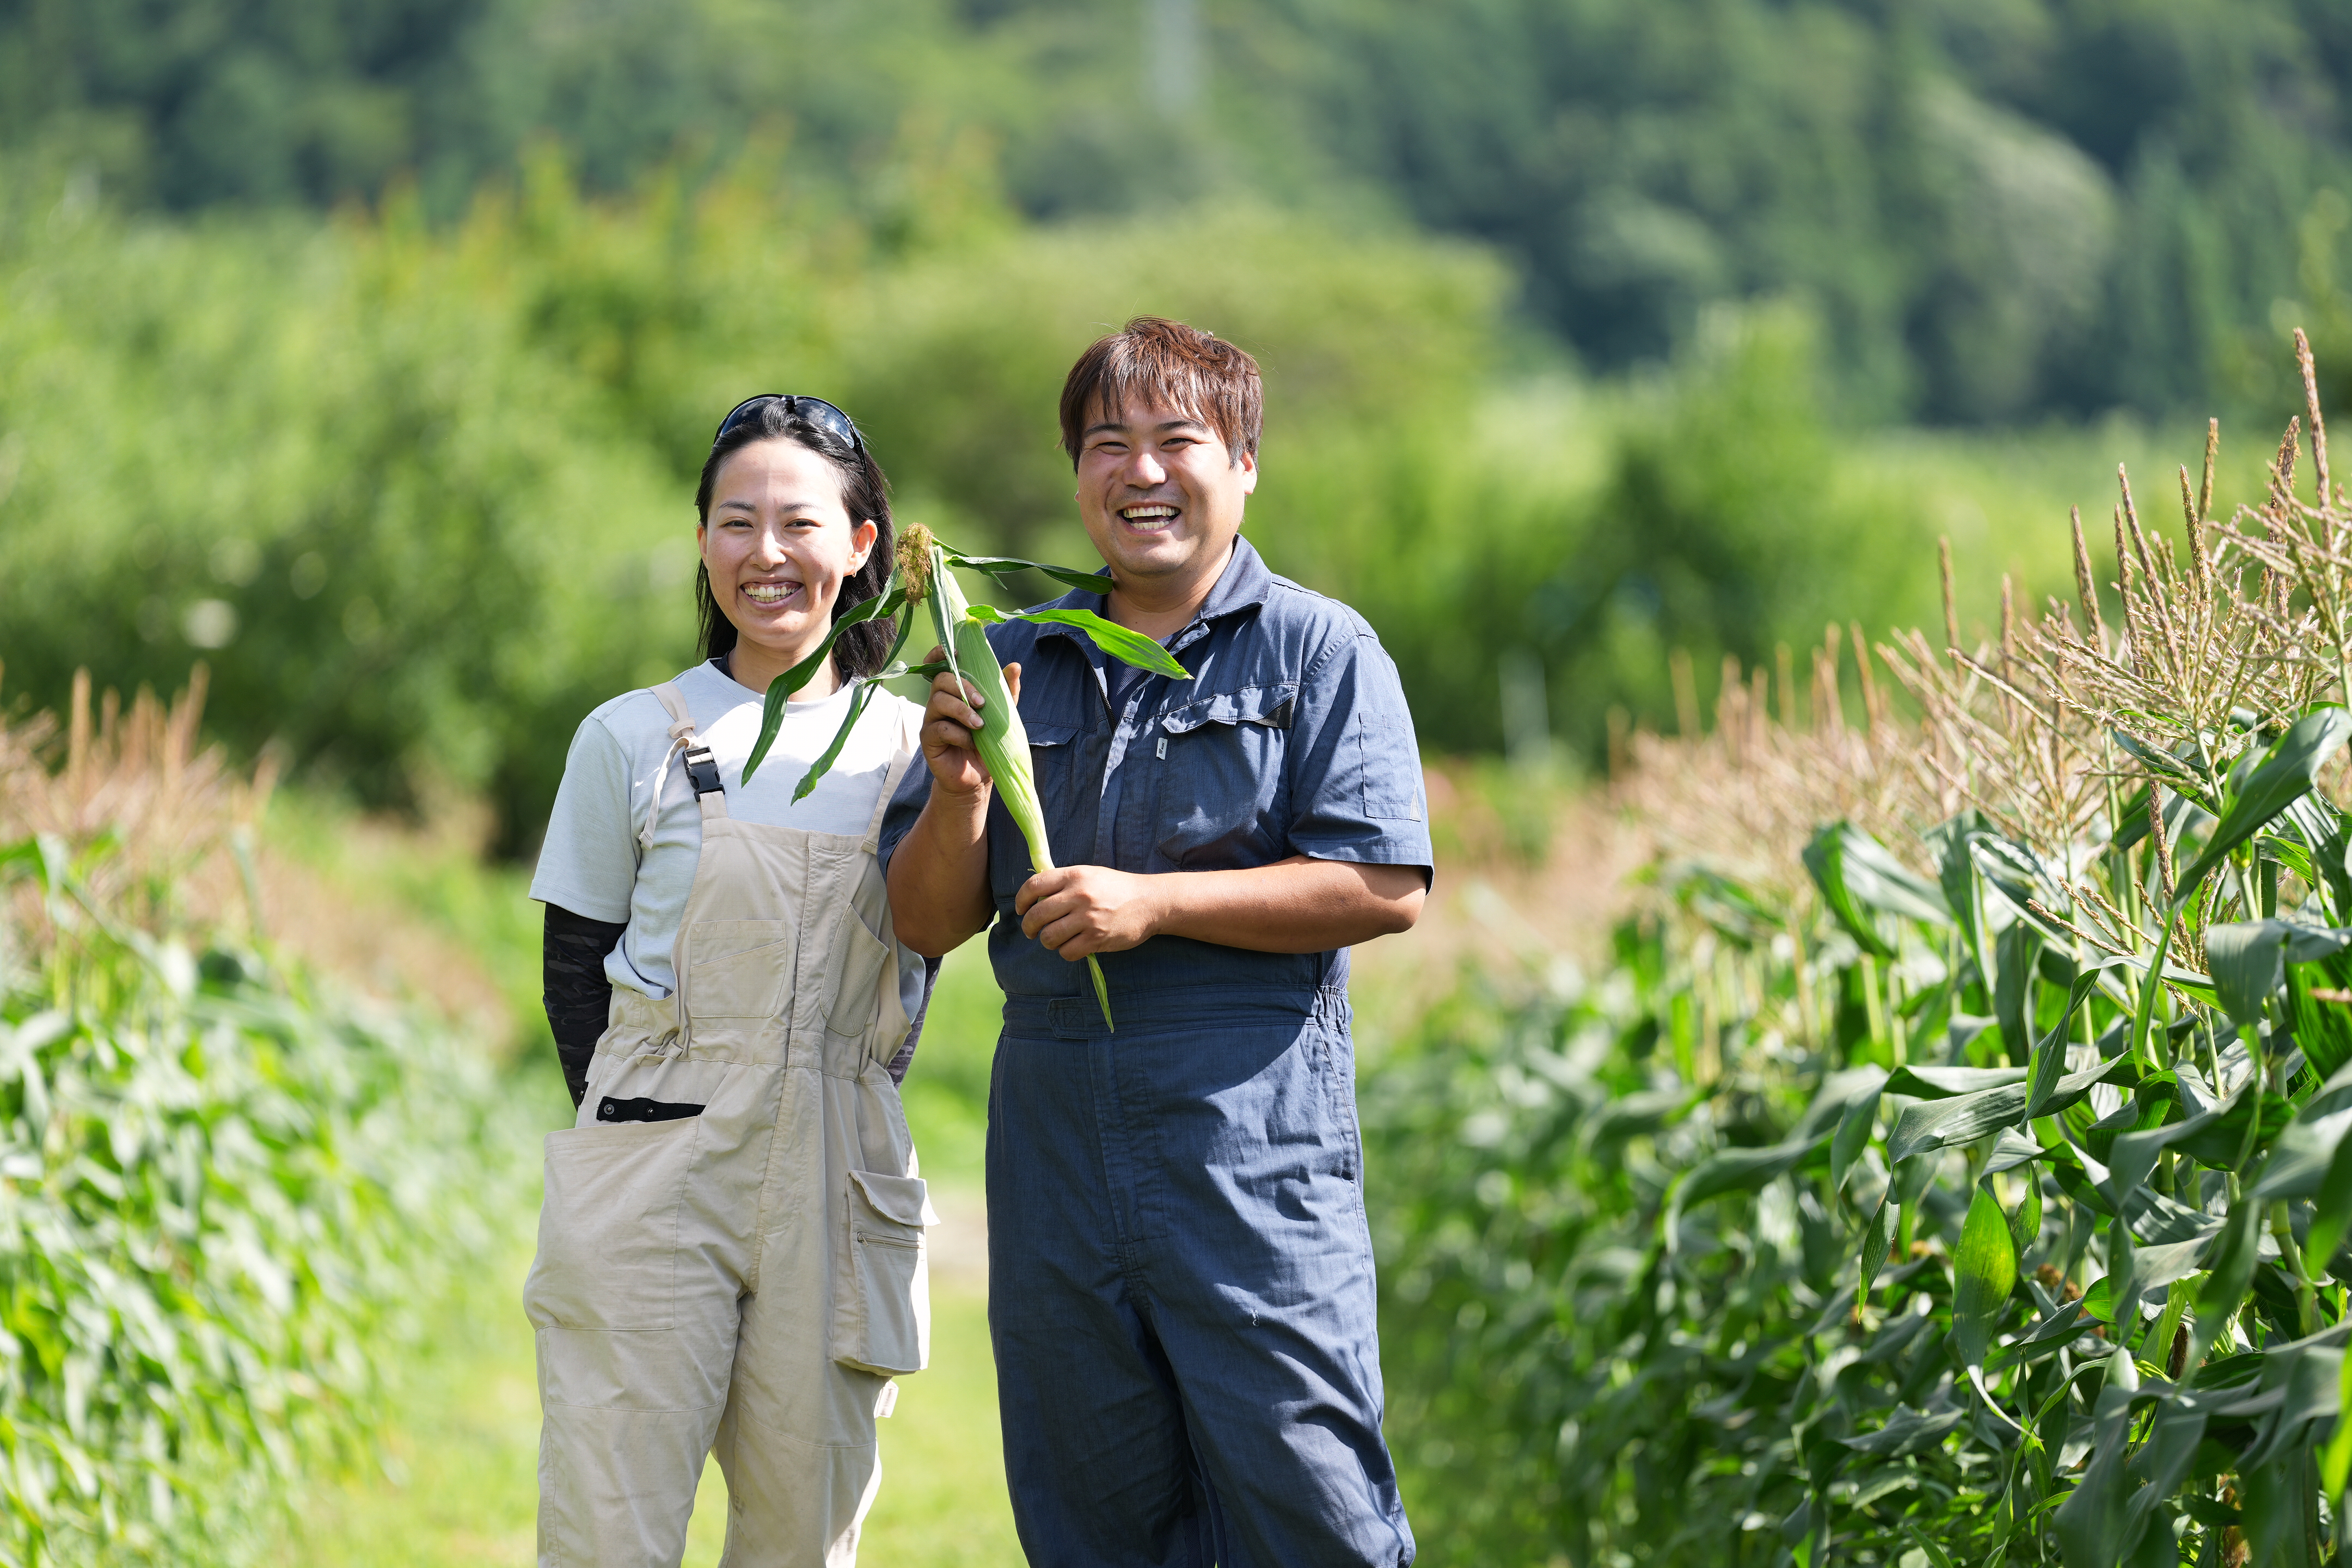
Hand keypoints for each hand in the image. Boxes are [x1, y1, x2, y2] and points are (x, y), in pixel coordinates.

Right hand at [919, 649, 1019, 800]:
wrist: (978, 776)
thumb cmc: (986, 743)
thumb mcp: (1000, 716)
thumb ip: (1005, 692)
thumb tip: (1015, 666)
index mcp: (953, 693)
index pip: (938, 666)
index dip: (940, 655)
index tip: (958, 653)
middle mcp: (938, 703)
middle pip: (940, 681)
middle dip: (963, 687)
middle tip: (982, 703)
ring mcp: (931, 721)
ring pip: (937, 702)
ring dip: (962, 711)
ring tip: (980, 725)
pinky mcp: (928, 740)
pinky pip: (940, 729)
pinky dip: (958, 734)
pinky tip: (970, 743)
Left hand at [1015, 865, 1160, 959]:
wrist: (1150, 902)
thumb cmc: (1117, 888)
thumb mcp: (1090, 874)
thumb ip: (1064, 882)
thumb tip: (1035, 896)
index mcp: (1075, 875)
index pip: (1034, 886)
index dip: (1021, 900)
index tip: (1020, 909)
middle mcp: (1079, 895)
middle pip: (1037, 915)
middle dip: (1029, 926)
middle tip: (1031, 931)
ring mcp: (1088, 918)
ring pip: (1049, 937)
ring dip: (1047, 941)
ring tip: (1055, 939)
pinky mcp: (1097, 938)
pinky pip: (1067, 952)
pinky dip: (1066, 951)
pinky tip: (1073, 946)